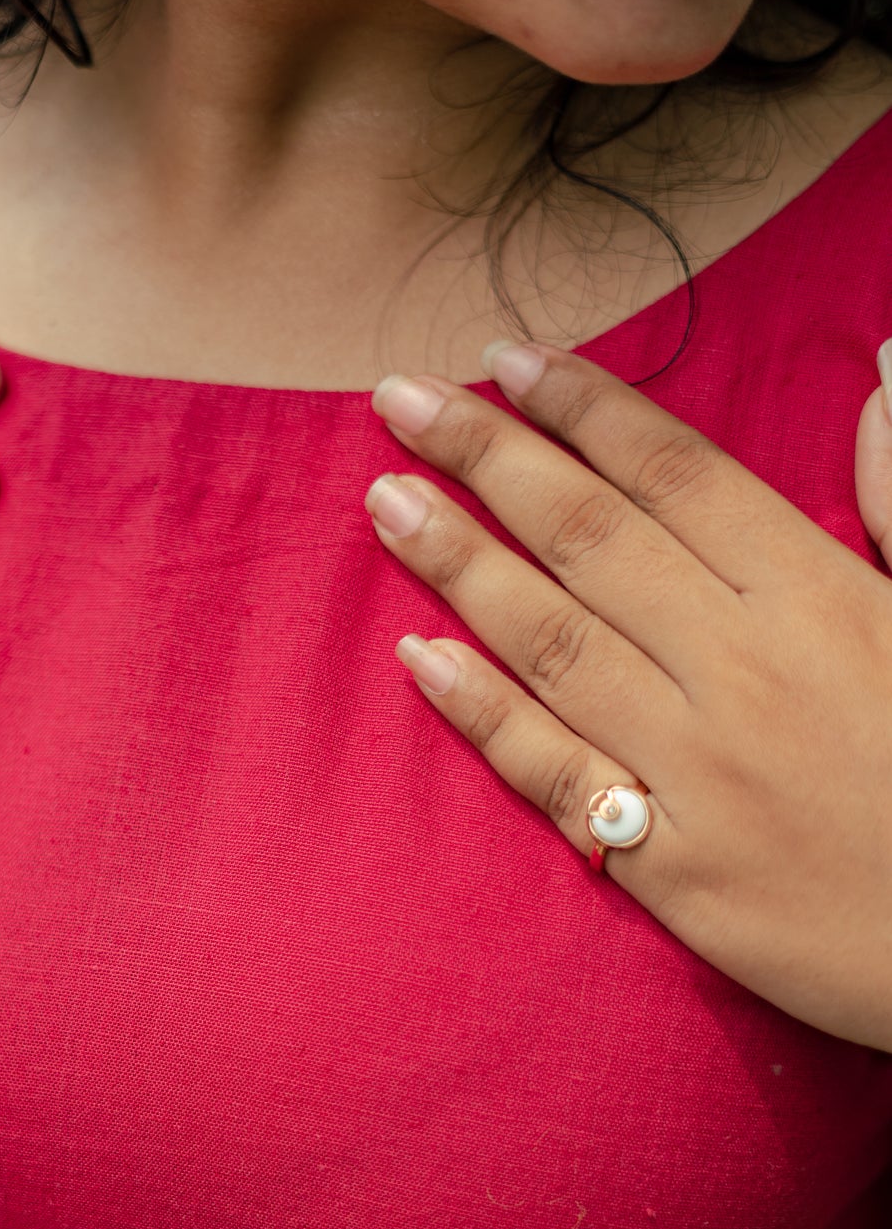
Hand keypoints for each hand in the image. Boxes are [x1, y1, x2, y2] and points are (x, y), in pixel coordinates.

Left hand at [364, 342, 891, 1050]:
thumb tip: (884, 364)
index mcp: (822, 598)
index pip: (674, 474)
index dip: (582, 409)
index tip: (506, 359)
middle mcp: (742, 671)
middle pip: (589, 538)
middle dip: (487, 458)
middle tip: (399, 398)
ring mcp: (696, 773)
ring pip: (552, 641)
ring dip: (459, 563)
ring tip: (386, 502)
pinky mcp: (669, 869)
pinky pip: (552, 774)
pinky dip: (480, 713)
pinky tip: (416, 659)